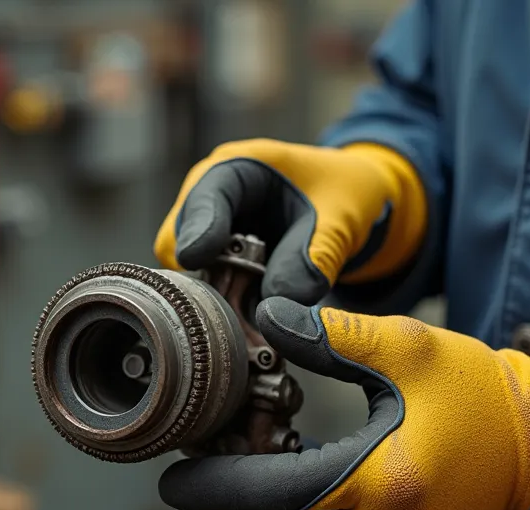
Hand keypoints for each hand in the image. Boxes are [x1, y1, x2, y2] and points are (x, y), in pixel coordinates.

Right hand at [154, 139, 426, 304]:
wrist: (349, 204)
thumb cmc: (345, 192)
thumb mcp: (342, 219)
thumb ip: (315, 258)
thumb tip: (277, 308)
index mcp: (240, 165)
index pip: (205, 193)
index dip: (199, 225)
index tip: (197, 256)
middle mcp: (212, 197)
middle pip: (179, 241)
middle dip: (206, 276)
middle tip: (240, 303)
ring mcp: (209, 233)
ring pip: (186, 275)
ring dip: (216, 301)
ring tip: (255, 316)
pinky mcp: (215, 265)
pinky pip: (205, 294)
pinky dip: (226, 312)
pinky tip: (254, 324)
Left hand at [158, 298, 529, 509]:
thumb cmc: (477, 388)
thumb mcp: (406, 346)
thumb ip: (331, 331)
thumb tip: (267, 315)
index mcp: (384, 481)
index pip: (274, 494)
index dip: (216, 486)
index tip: (172, 478)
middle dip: (238, 493)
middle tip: (214, 452)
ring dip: (273, 504)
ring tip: (257, 455)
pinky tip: (303, 473)